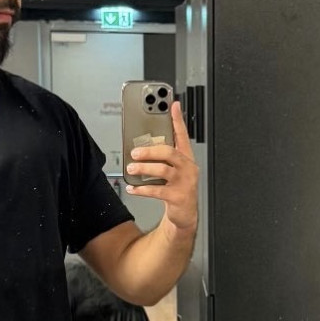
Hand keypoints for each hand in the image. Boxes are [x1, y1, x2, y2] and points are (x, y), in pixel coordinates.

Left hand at [125, 101, 198, 233]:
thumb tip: (140, 147)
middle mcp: (187, 168)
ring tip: (131, 169)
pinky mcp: (178, 197)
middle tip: (135, 152)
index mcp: (186, 158)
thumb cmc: (177, 189)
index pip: (183, 135)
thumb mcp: (174, 170)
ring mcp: (184, 183)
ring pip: (163, 170)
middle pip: (169, 152)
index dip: (178, 120)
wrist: (185, 214)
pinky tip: (133, 188)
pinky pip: (157, 190)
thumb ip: (162, 157)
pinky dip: (142, 189)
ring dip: (144, 168)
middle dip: (150, 151)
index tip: (172, 105)